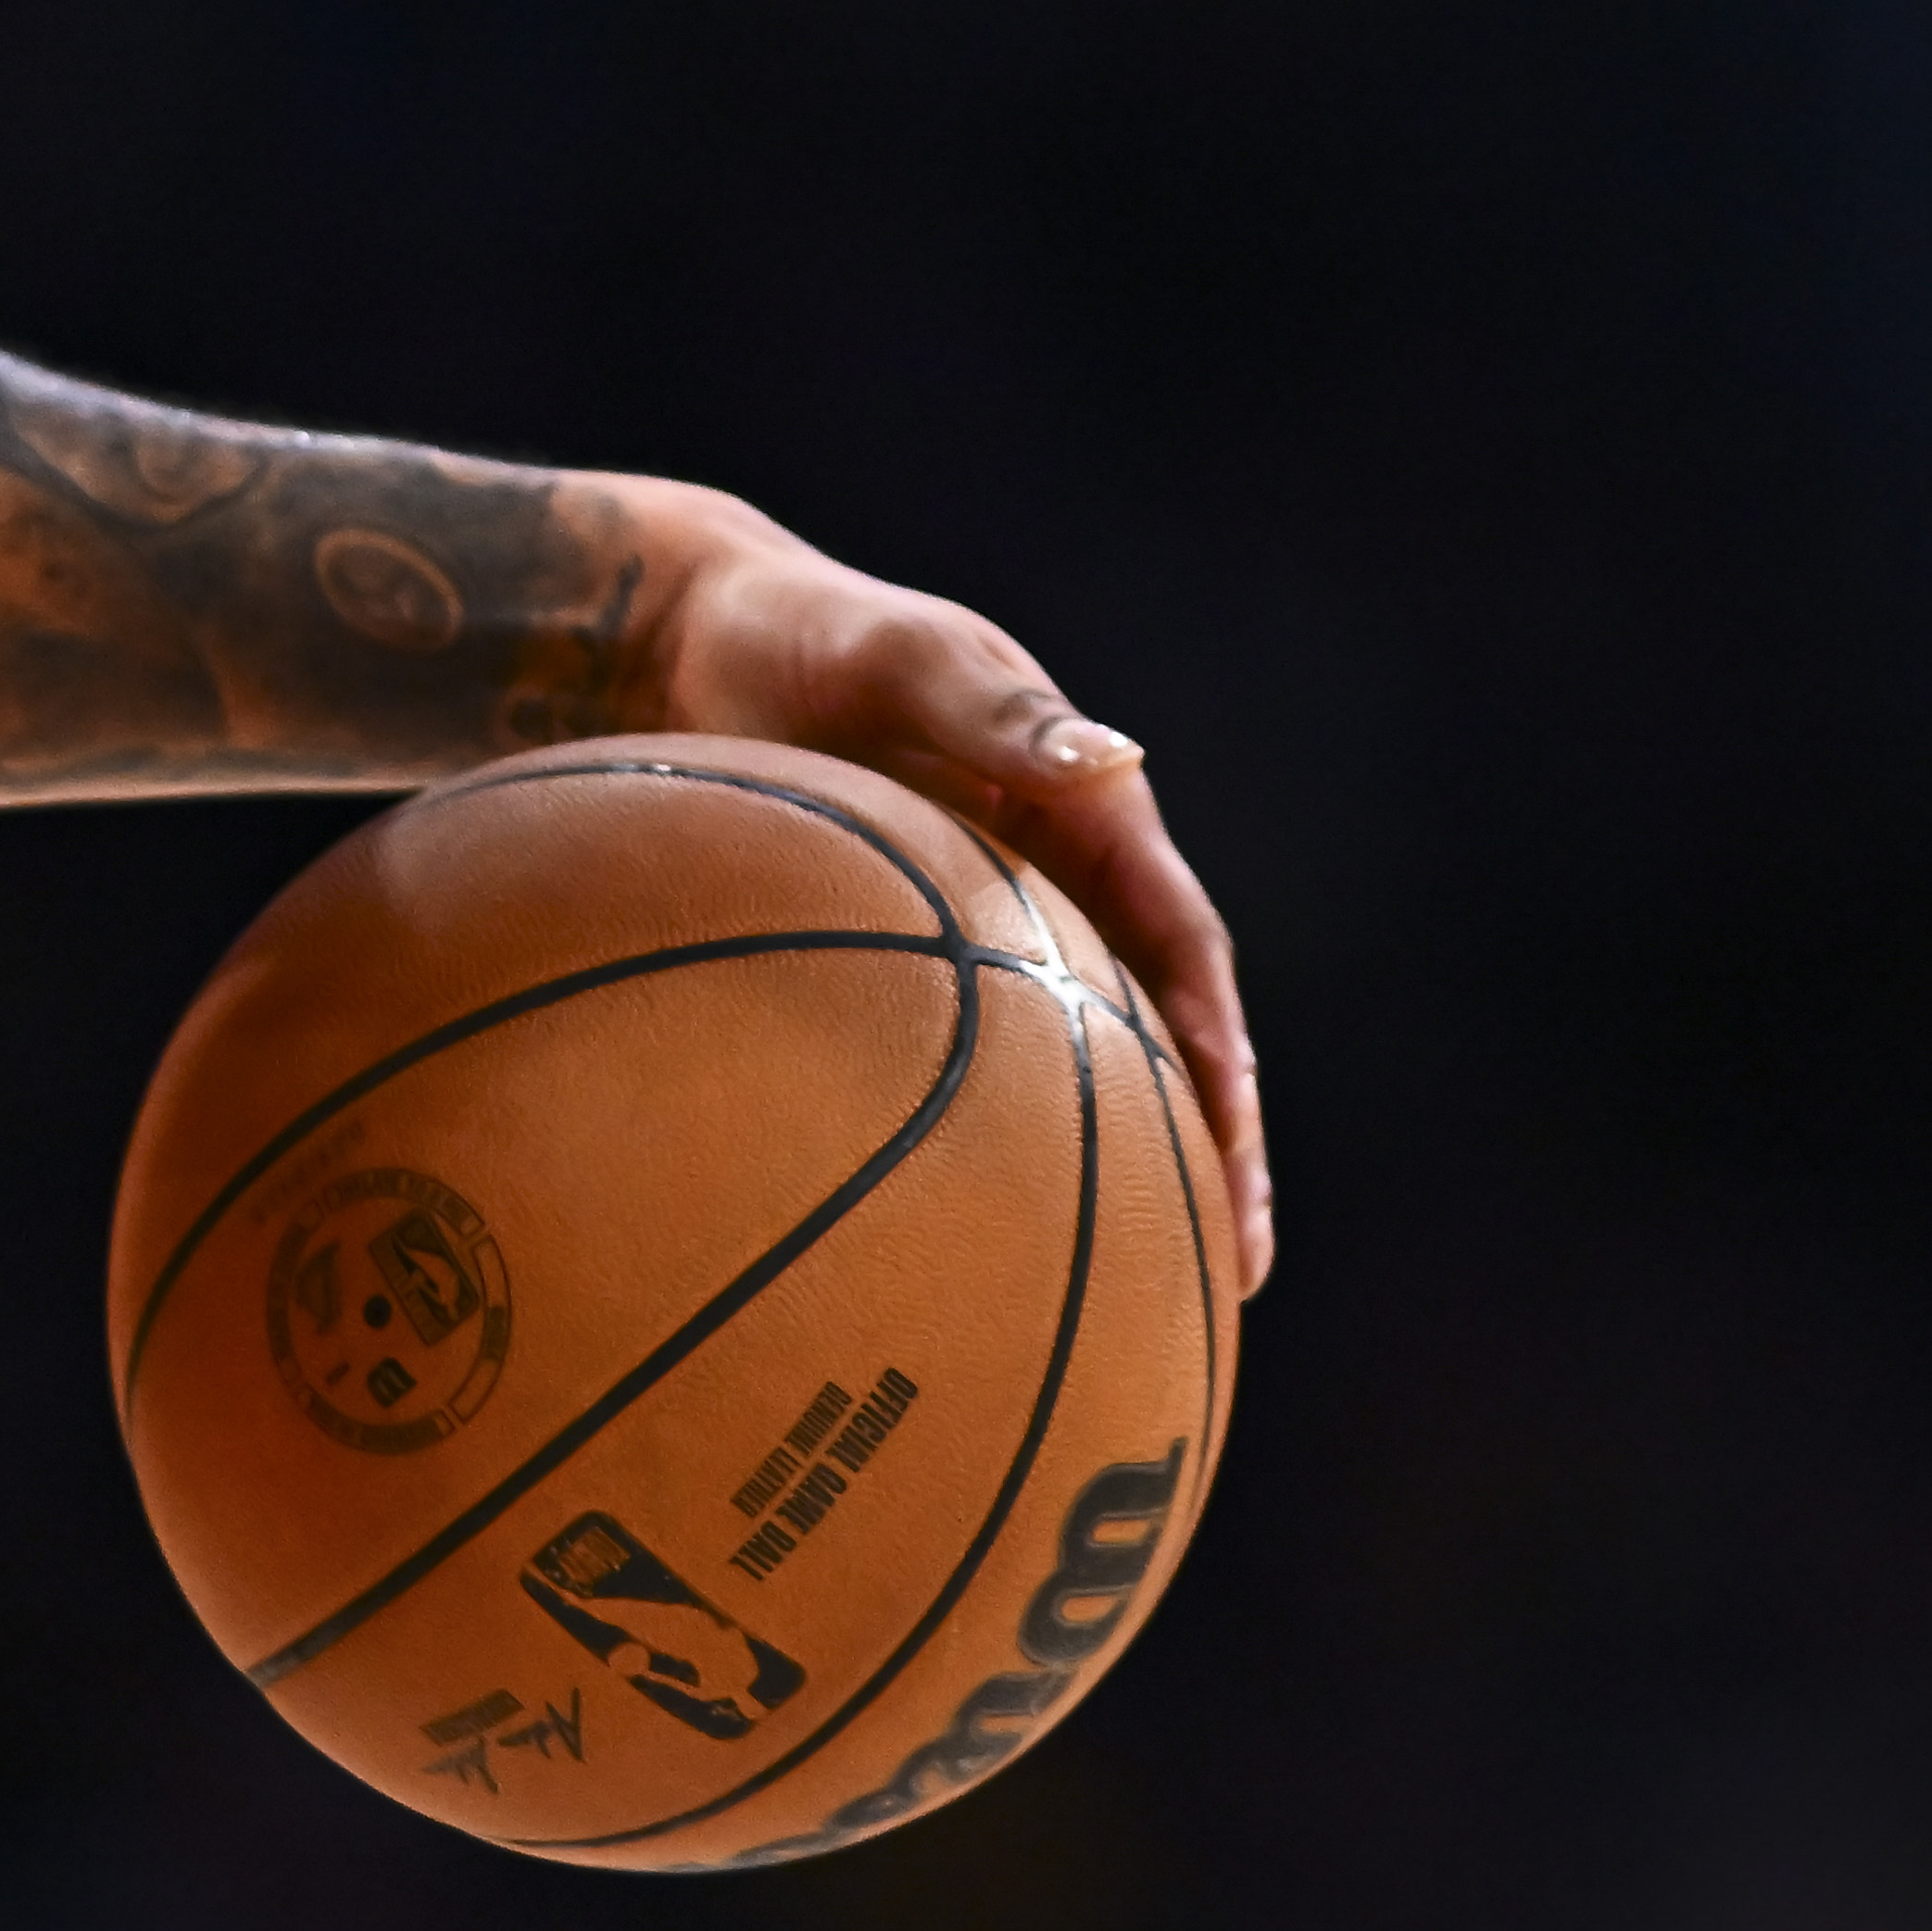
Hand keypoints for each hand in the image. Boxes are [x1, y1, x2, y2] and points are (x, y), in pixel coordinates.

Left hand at [622, 492, 1271, 1292]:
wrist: (691, 645)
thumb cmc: (803, 638)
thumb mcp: (907, 656)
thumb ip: (1000, 712)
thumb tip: (1112, 759)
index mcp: (1090, 813)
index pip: (1184, 947)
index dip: (1221, 1046)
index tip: (1237, 1139)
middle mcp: (1062, 882)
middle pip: (1162, 1035)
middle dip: (1213, 1148)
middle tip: (1240, 1265)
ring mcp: (993, 931)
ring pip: (1083, 1069)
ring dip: (1129, 1170)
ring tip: (1158, 1292)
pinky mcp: (918, 965)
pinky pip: (974, 1068)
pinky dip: (998, 1149)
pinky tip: (972, 1245)